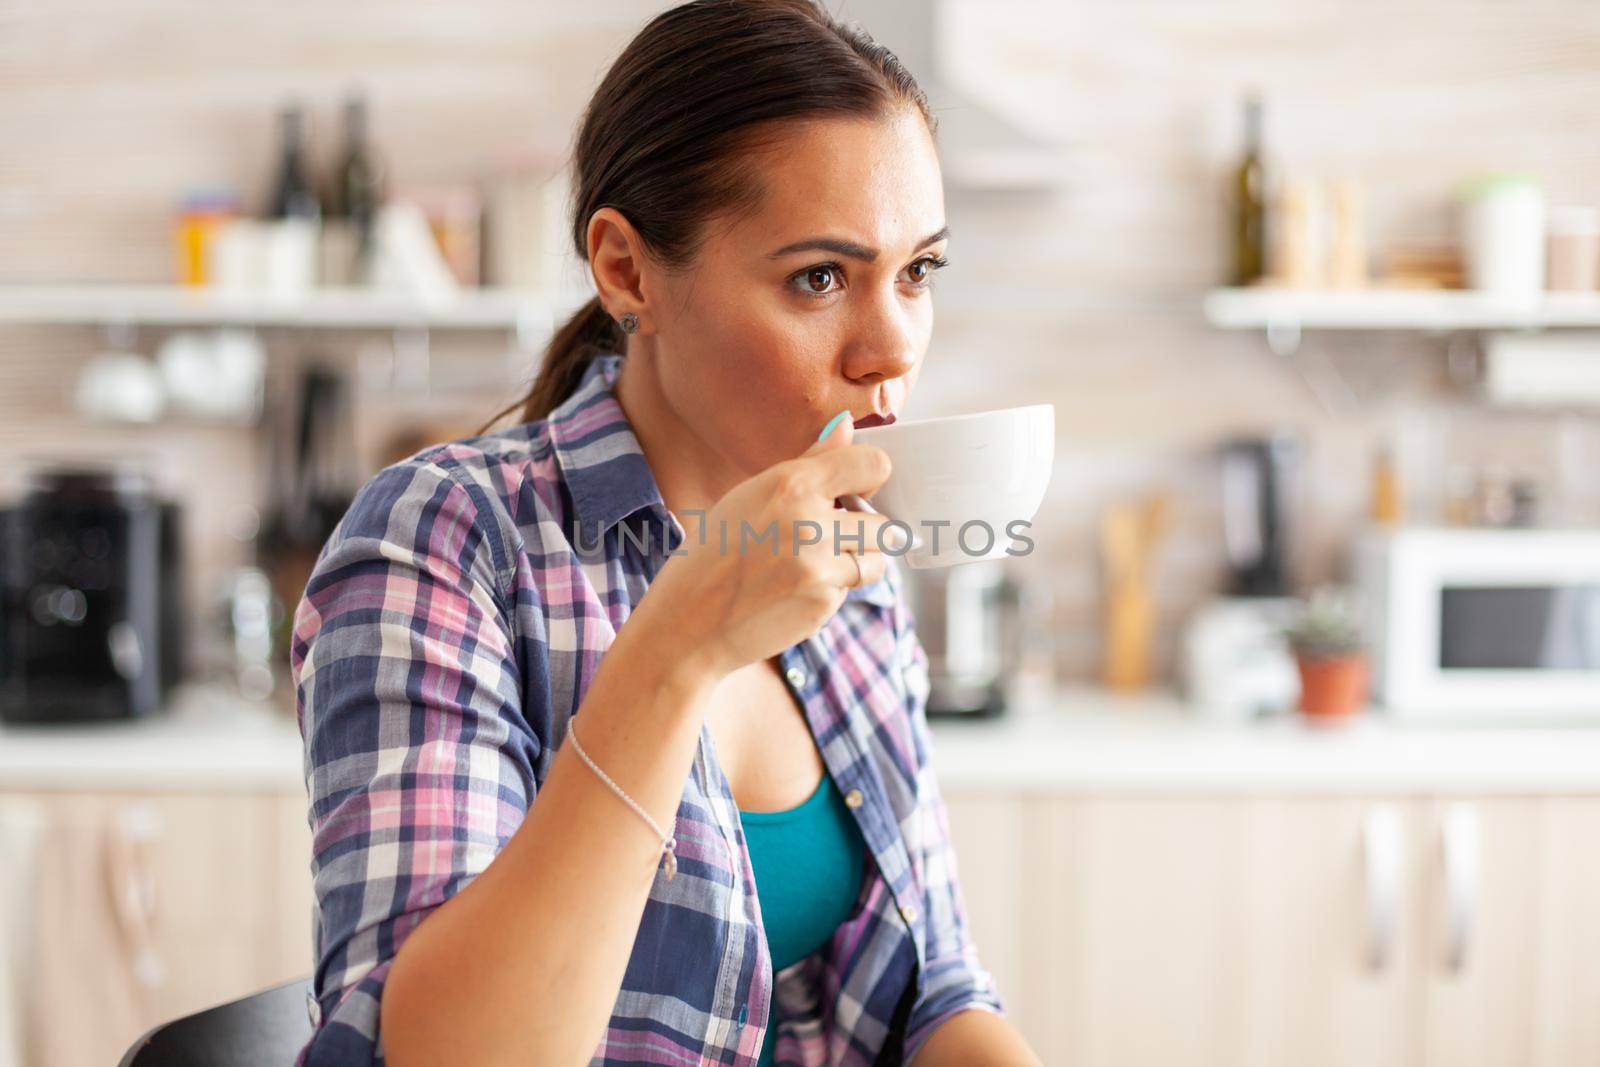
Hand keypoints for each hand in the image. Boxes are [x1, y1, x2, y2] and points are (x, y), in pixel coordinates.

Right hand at [640, 412, 906, 677]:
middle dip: (861, 531)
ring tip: (812, 567)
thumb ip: (808, 463)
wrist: (687, 623)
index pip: (872, 466)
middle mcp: (809, 521)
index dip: (869, 478)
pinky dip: (828, 591)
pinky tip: (791, 593)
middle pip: (881, 520)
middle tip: (824, 539)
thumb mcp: (750, 494)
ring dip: (855, 563)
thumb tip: (846, 424)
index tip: (855, 491)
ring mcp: (819, 566)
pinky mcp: (823, 604)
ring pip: (875, 559)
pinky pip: (848, 590)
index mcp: (790, 484)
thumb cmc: (713, 554)